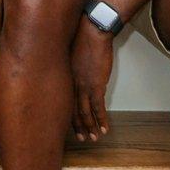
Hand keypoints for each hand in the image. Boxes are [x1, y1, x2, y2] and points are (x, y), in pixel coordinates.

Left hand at [70, 18, 113, 141]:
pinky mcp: (96, 85)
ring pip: (84, 112)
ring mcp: (83, 86)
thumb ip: (71, 64)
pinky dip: (101, 119)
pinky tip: (104, 128)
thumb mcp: (71, 52)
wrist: (92, 30)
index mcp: (65, 77)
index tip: (70, 125)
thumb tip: (76, 71)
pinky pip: (97, 107)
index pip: (64, 101)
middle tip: (81, 138)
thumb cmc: (82, 36)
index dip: (68, 115)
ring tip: (94, 138)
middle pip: (72, 110)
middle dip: (77, 126)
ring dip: (90, 127)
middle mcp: (71, 84)